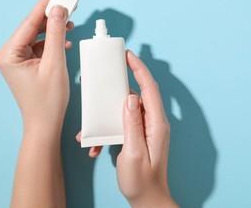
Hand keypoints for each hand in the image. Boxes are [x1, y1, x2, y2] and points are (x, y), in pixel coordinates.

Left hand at [0, 0, 73, 136]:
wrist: (45, 125)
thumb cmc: (48, 100)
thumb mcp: (55, 63)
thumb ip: (57, 34)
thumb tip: (58, 9)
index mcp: (9, 54)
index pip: (29, 23)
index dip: (44, 5)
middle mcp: (9, 55)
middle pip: (32, 28)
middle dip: (51, 16)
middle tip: (67, 3)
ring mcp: (17, 60)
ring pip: (37, 36)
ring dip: (54, 30)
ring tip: (70, 22)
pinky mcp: (26, 65)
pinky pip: (39, 47)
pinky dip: (52, 42)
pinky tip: (65, 41)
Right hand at [76, 50, 176, 206]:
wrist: (147, 198)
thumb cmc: (141, 181)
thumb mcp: (133, 153)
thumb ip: (133, 124)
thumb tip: (131, 98)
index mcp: (156, 124)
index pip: (149, 89)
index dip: (140, 69)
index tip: (128, 56)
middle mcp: (154, 123)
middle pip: (139, 93)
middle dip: (122, 83)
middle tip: (107, 74)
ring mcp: (147, 129)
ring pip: (128, 108)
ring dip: (110, 110)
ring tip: (94, 115)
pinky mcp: (139, 134)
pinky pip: (124, 122)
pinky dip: (109, 127)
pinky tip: (97, 141)